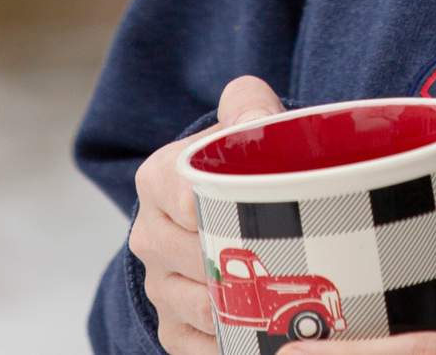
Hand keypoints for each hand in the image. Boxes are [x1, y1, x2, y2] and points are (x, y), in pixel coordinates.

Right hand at [129, 75, 283, 353]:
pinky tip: (256, 337)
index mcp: (158, 179)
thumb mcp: (243, 120)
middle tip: (286, 256)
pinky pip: (193, 346)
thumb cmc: (239, 158)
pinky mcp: (171, 324)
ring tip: (278, 296)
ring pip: (197, 305)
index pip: (186, 200)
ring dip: (238, 307)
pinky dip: (226, 344)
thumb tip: (251, 112)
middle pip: (194, 257)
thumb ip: (247, 105)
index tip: (261, 208)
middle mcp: (149, 234)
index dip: (227, 207)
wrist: (227, 200)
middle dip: (239, 259)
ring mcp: (158, 284)